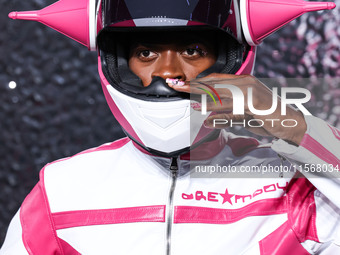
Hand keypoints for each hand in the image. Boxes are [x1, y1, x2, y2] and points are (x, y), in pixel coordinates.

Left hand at [167, 74, 306, 144]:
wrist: (289, 122)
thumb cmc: (265, 116)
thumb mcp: (243, 112)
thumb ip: (225, 112)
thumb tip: (207, 116)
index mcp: (243, 81)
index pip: (215, 79)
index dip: (198, 81)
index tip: (183, 84)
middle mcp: (245, 84)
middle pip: (215, 84)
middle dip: (194, 86)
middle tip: (177, 87)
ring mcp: (250, 94)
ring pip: (222, 96)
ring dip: (205, 100)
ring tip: (191, 103)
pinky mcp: (254, 107)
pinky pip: (232, 111)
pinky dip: (219, 116)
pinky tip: (208, 120)